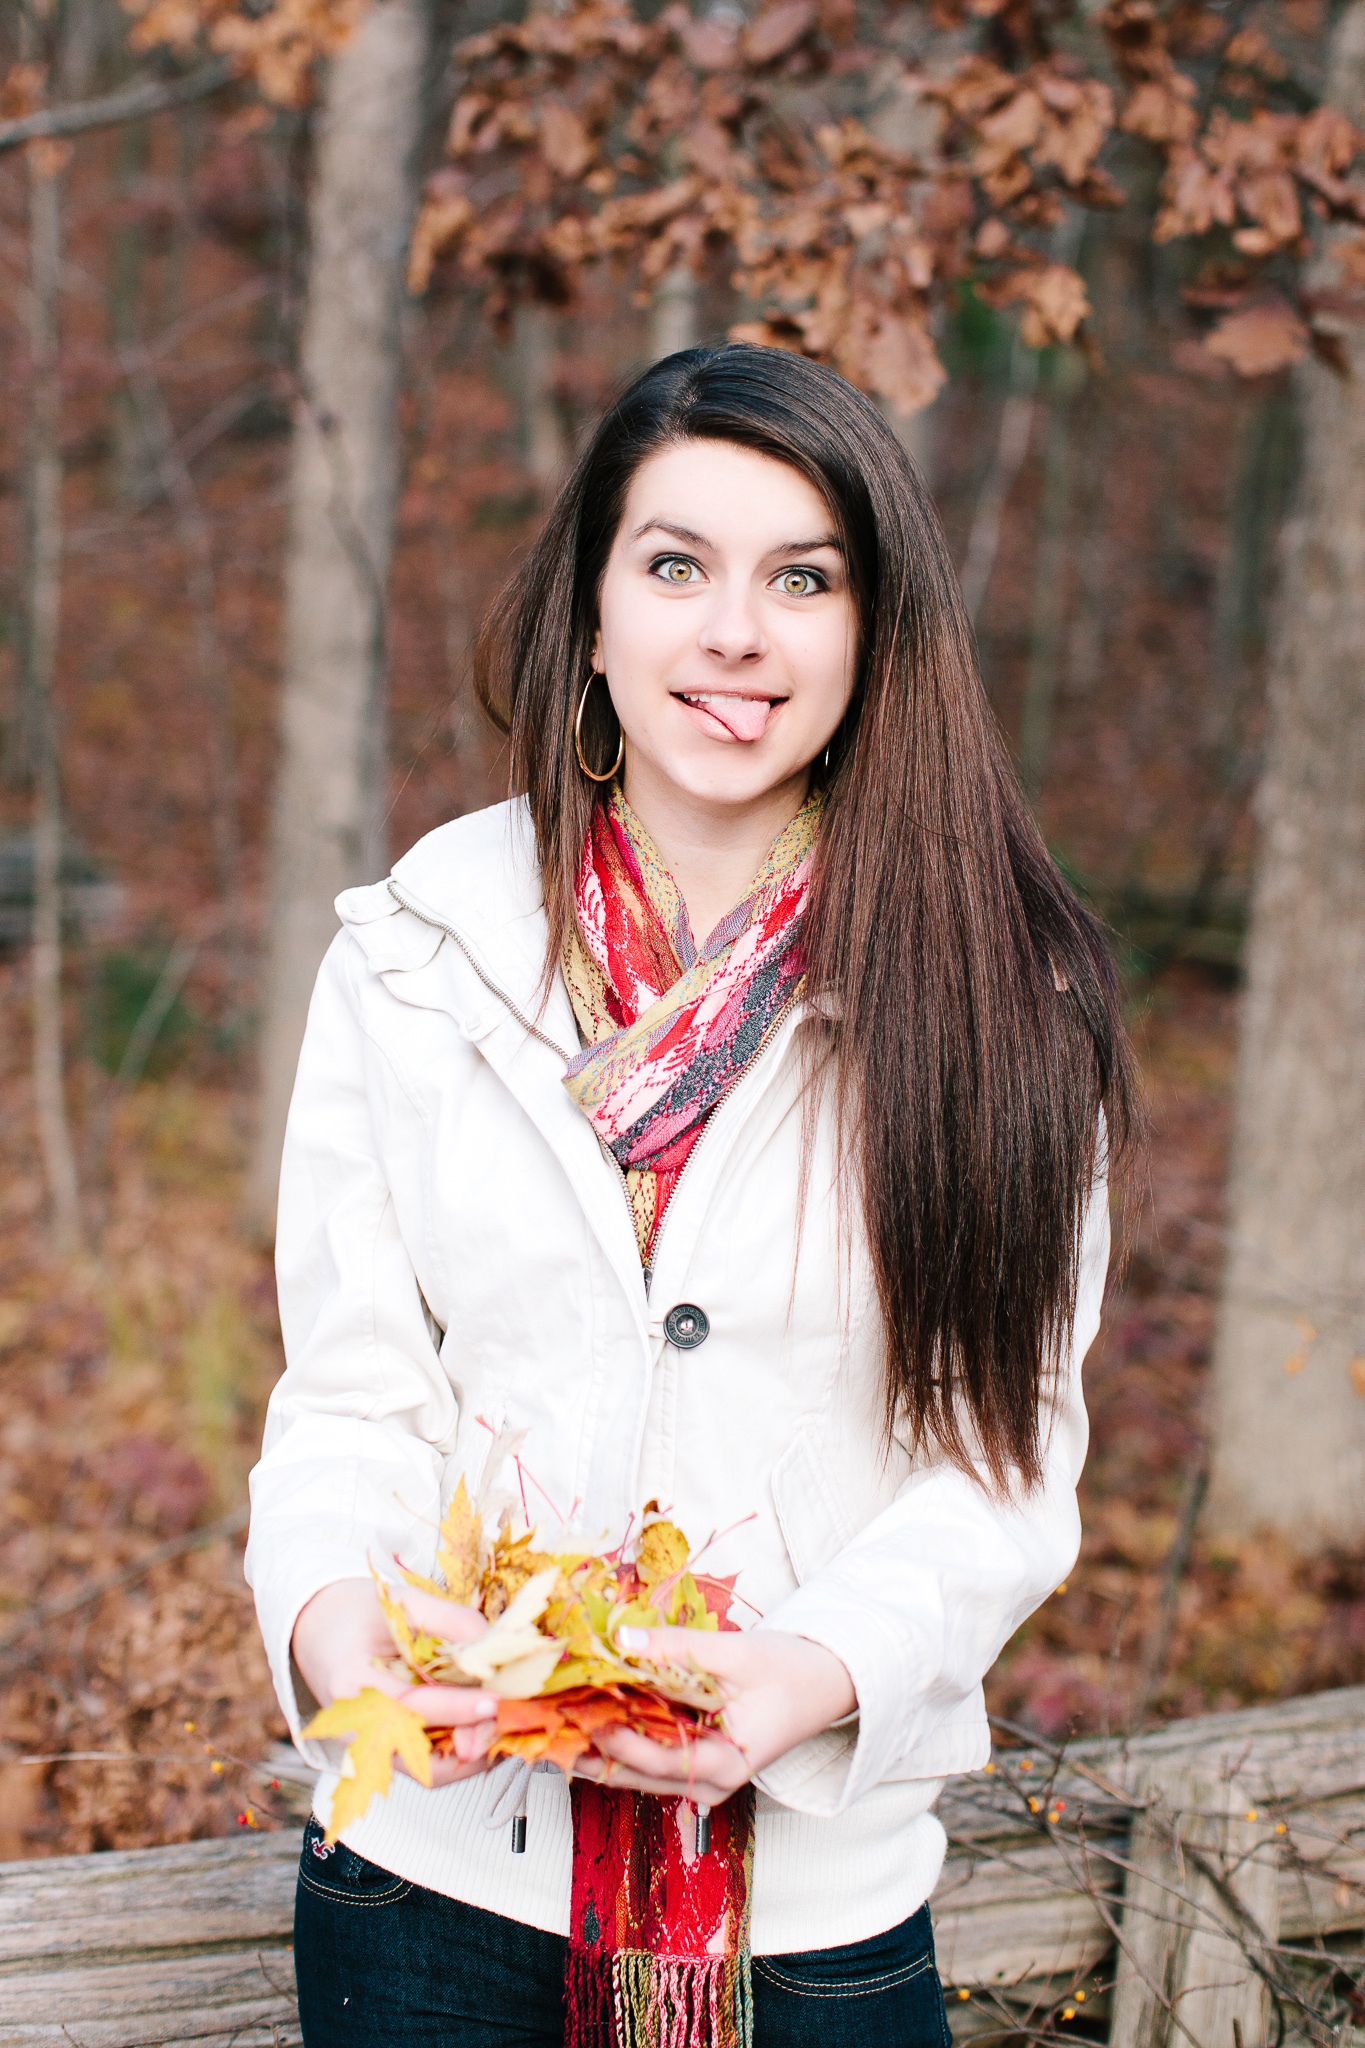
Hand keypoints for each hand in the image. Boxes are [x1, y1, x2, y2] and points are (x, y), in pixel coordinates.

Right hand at [292, 1578, 499, 1786]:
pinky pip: (428, 1767)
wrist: (319, 1629)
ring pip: (431, 1771)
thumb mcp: (403, 1601)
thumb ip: (450, 1621)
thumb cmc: (359, 1613)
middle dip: (474, 1741)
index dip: (458, 1708)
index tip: (496, 1700)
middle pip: (423, 1755)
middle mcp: (357, 1731)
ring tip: (507, 1723)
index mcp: (352, 1685)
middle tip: (513, 1717)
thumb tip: (495, 1646)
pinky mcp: (385, 1754)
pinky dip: (461, 1753)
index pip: (411, 1707)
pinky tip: (485, 1729)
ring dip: (474, 1753)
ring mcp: (370, 1749)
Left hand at [573, 1627, 855, 1806]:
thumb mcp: (736, 1654)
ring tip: (549, 1724)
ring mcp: (701, 1777)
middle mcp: (708, 1783)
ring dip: (595, 1746)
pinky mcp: (696, 1761)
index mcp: (723, 1765)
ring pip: (635, 1769)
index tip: (572, 1708)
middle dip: (588, 1747)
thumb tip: (621, 1640)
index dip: (609, 1734)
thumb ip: (677, 1650)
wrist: (828, 1682)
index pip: (652, 1757)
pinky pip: (648, 1757)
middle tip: (542, 1724)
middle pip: (634, 1772)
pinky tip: (586, 1718)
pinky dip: (618, 1739)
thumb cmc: (791, 1671)